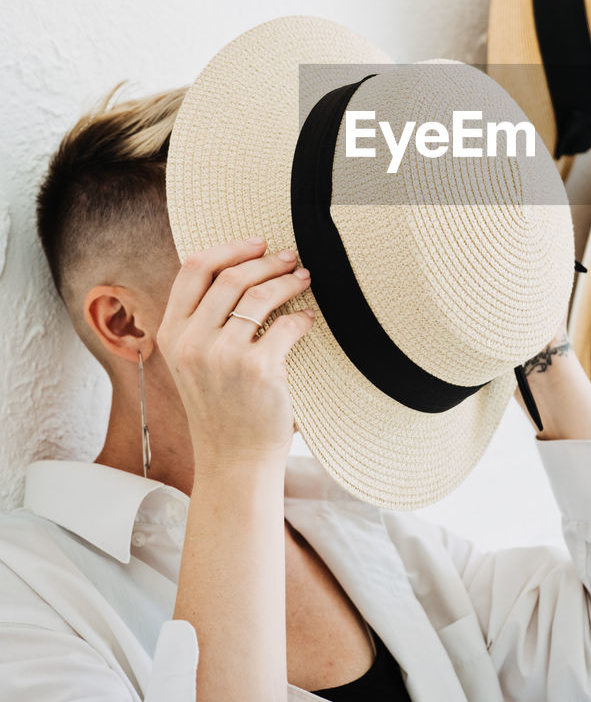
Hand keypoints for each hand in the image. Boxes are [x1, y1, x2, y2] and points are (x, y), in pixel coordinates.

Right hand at [157, 238, 312, 470]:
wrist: (234, 459)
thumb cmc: (220, 406)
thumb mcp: (193, 361)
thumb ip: (203, 320)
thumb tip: (239, 268)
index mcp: (172, 334)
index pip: (193, 269)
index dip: (229, 248)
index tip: (257, 242)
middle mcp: (192, 342)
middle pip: (232, 276)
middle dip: (267, 261)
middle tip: (290, 258)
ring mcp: (223, 356)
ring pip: (260, 295)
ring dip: (287, 280)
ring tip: (303, 278)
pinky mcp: (257, 370)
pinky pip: (286, 325)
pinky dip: (301, 317)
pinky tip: (307, 319)